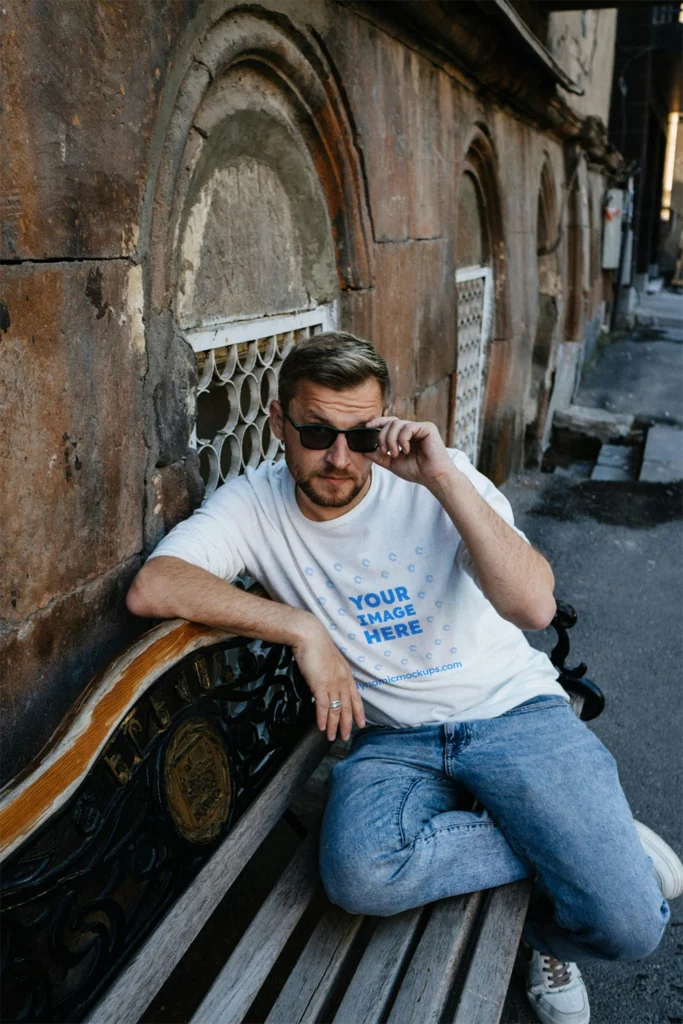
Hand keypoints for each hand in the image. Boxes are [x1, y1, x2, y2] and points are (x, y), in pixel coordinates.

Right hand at [291, 621, 365, 740]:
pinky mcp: (320, 685)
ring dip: (334, 725)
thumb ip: (330, 673)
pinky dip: (322, 718)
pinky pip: (323, 706)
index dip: (359, 712)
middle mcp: (342, 680)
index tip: (361, 724)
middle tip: (346, 737)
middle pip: (347, 707)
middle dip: (347, 724)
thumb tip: (326, 683)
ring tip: (331, 737)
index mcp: (346, 674)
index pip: (356, 697)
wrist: (309, 635)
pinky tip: (321, 727)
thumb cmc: (316, 645)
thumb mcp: (328, 660)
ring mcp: (332, 683)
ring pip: (336, 709)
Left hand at [364, 417, 453, 488]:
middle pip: (390, 423)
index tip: (367, 426)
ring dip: (391, 440)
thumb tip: (363, 451)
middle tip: (385, 451)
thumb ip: (378, 456)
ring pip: (397, 424)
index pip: (389, 423)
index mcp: (404, 436)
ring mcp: (420, 427)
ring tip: (396, 453)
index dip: (377, 422)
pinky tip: (406, 450)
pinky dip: (402, 439)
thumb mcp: (392, 463)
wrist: (432, 477)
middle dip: (383, 437)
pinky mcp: (427, 428)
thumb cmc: (416, 471)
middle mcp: (412, 429)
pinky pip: (408, 427)